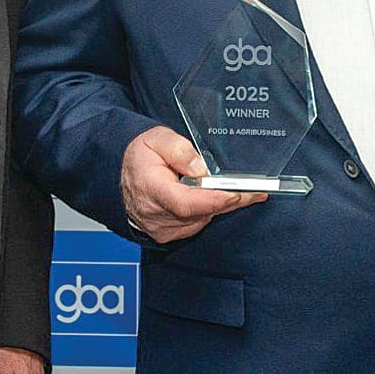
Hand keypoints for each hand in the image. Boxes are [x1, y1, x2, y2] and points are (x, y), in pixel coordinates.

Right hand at [120, 126, 265, 242]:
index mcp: (150, 188)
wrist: (119, 175)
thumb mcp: (157, 138)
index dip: (213, 200)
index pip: (185, 203)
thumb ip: (179, 149)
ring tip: (238, 191)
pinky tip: (214, 198)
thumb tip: (201, 168)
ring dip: (219, 205)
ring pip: (200, 220)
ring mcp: (160, 228)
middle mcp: (154, 214)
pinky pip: (195, 225)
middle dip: (229, 200)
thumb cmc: (139, 156)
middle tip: (255, 191)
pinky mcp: (166, 235)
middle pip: (199, 213)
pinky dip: (207, 211)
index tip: (236, 194)